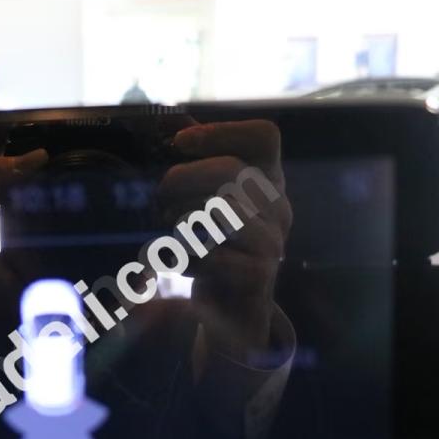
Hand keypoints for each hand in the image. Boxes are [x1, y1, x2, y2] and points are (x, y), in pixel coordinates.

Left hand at [157, 120, 291, 368]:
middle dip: (182, 178)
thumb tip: (172, 126)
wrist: (232, 312)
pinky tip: (183, 266)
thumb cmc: (214, 248)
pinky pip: (215, 255)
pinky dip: (188, 258)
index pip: (264, 136)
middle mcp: (278, 206)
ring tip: (170, 233)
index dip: (221, 131)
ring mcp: (274, 241)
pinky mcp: (260, 274)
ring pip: (223, 210)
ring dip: (183, 219)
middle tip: (159, 197)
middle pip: (231, 171)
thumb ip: (198, 168)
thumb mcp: (209, 202)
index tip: (180, 142)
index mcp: (268, 180)